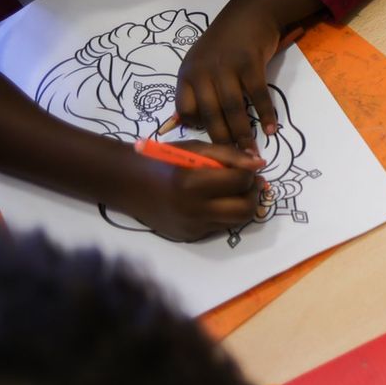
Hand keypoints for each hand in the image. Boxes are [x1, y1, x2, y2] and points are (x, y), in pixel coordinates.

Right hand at [116, 141, 264, 241]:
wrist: (126, 183)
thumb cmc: (162, 160)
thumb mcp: (194, 148)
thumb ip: (228, 155)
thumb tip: (259, 163)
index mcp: (192, 183)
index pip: (240, 181)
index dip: (249, 172)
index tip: (247, 166)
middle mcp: (193, 210)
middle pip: (245, 208)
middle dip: (253, 193)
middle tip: (250, 182)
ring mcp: (191, 227)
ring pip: (236, 221)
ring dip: (243, 205)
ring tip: (236, 191)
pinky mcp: (189, 236)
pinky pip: (220, 227)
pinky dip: (225, 214)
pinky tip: (216, 201)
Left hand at [176, 3, 282, 150]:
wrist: (249, 13)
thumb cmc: (226, 42)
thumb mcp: (202, 62)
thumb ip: (197, 88)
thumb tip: (189, 121)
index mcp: (188, 73)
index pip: (185, 108)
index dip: (196, 127)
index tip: (209, 139)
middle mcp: (203, 71)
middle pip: (210, 113)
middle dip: (223, 140)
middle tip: (233, 159)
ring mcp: (226, 66)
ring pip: (233, 109)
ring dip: (243, 133)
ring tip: (251, 151)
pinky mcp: (249, 64)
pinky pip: (258, 96)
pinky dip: (265, 114)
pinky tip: (271, 128)